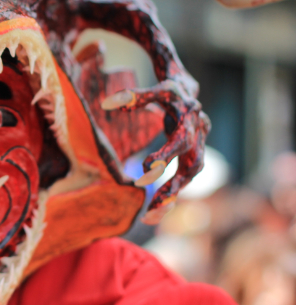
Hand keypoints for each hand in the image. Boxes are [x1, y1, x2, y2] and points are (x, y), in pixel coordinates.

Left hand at [102, 79, 210, 223]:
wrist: (190, 87)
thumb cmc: (167, 87)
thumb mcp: (154, 87)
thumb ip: (132, 96)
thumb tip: (105, 105)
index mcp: (187, 116)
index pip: (178, 143)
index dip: (163, 158)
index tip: (144, 172)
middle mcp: (198, 133)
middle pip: (189, 165)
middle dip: (172, 186)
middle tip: (149, 205)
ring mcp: (199, 145)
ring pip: (190, 176)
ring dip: (172, 196)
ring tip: (150, 217)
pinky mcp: (193, 155)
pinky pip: (185, 179)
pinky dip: (171, 194)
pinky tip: (155, 211)